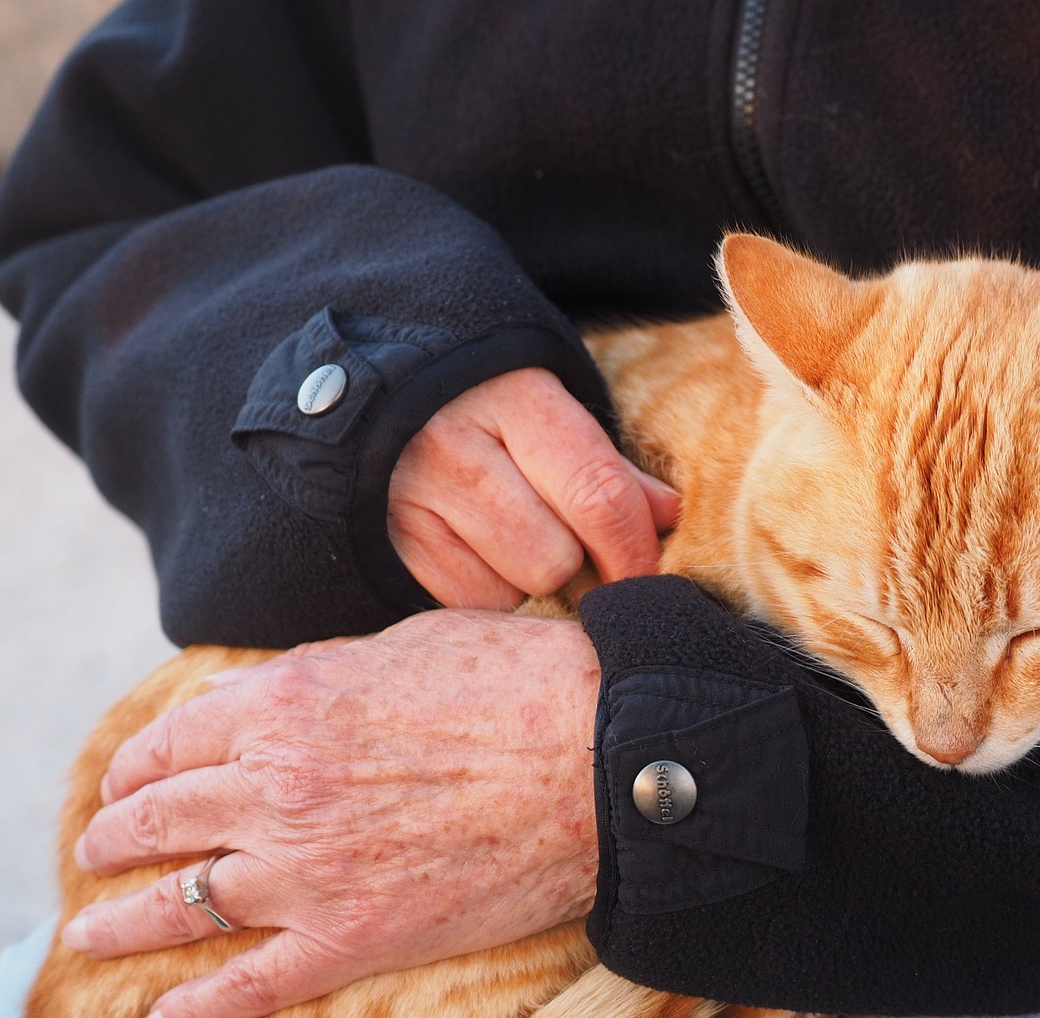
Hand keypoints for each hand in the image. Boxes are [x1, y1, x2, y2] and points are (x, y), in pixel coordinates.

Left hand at [58, 610, 601, 1017]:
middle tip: (95, 854)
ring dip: (123, 923)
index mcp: (282, 706)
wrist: (602, 760)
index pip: (172, 743)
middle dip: (113, 838)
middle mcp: (273, 789)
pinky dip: (196, 1012)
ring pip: (182, 905)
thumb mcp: (405, 644)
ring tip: (88, 935)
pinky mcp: (352, 940)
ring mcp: (306, 872)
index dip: (135, 766)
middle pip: (159, 820)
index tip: (122, 782)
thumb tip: (271, 696)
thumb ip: (322, 675)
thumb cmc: (523, 684)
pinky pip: (250, 985)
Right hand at [389, 367, 679, 608]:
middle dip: (574, 564)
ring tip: (509, 537)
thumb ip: (606, 465)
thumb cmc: (483, 403)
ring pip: (510, 590)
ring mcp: (413, 496)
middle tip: (565, 542)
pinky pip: (465, 604)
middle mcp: (456, 445)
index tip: (645, 574)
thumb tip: (669, 517)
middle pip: (555, 558)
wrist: (370, 390)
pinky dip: (483, 591)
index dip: (634, 550)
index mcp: (516, 397)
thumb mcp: (545, 409)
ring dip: (526, 580)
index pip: (599, 495)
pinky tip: (472, 551)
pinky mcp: (387, 541)